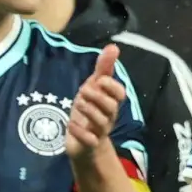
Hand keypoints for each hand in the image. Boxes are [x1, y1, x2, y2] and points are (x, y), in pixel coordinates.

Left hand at [66, 44, 125, 163]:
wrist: (83, 145)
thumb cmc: (90, 112)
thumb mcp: (94, 88)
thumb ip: (103, 68)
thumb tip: (113, 46)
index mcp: (110, 103)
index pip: (120, 93)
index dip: (111, 85)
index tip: (99, 80)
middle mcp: (108, 117)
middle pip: (111, 107)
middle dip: (97, 96)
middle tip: (83, 91)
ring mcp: (98, 132)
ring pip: (101, 122)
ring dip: (88, 110)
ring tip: (77, 104)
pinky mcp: (88, 144)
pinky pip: (89, 140)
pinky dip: (80, 131)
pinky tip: (71, 124)